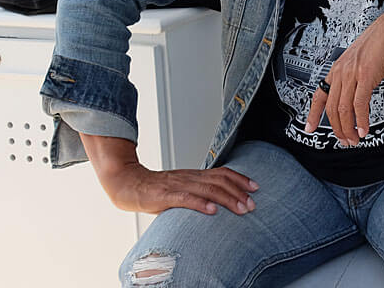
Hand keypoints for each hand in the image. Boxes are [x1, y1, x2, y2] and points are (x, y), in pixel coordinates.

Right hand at [81, 134, 257, 215]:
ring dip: (227, 199)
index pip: (222, 172)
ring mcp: (178, 185)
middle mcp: (190, 177)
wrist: (128, 184)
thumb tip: (216, 204)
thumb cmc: (154, 189)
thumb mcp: (180, 188)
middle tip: (252, 204)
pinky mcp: (165, 195)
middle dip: (239, 192)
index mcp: (194, 175)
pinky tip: (211, 210)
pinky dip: (200, 203)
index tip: (256, 187)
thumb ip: (197, 193)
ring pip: (208, 189)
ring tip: (241, 208)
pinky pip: (185, 198)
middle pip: (220, 181)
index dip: (240, 178)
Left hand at [304, 4, 383, 145]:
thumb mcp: (360, 58)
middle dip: (337, 128)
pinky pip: (360, 104)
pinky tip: (364, 129)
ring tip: (355, 139)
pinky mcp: (366, 75)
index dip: (313, 114)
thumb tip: (356, 91)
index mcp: (338, 67)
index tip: (309, 127)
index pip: (320, 94)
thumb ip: (355, 74)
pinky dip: (361, 120)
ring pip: (344, 109)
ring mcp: (353, 73)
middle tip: (345, 141)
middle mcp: (342, 70)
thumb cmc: (382, 41)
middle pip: (332, 108)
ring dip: (348, 128)